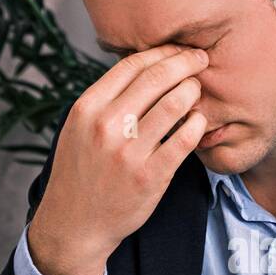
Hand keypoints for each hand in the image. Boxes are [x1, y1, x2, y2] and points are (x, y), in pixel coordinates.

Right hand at [27, 44, 209, 274]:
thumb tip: (142, 69)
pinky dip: (197, 125)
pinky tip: (199, 121)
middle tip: (201, 60)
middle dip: (185, 63)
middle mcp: (106, 126)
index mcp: (87, 108)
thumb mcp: (78, 128)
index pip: (131, 65)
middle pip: (156, 79)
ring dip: (192, 91)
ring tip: (198, 90)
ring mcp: (129, 152)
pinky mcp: (150, 176)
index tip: (179, 50)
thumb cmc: (81, 173)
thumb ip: (105, 100)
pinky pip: (183, 141)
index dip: (162, 52)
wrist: (75, 224)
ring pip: (173, 105)